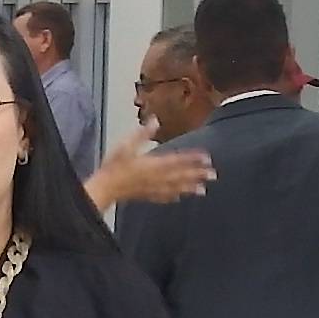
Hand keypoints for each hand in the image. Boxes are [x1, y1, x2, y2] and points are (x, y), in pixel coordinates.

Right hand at [85, 123, 215, 207]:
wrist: (105, 187)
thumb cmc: (113, 165)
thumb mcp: (125, 144)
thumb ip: (142, 133)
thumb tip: (155, 120)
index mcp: (153, 164)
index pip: (178, 160)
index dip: (193, 158)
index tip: (206, 157)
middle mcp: (157, 177)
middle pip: (181, 176)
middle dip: (198, 175)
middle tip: (213, 174)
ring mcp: (152, 188)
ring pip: (176, 188)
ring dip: (190, 188)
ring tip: (204, 190)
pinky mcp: (146, 195)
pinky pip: (163, 196)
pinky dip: (174, 196)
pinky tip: (179, 197)